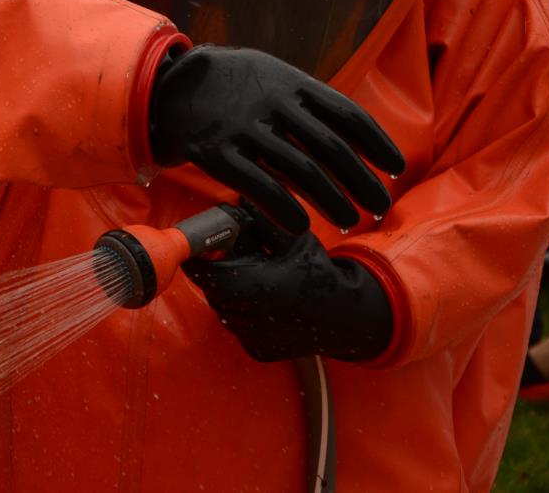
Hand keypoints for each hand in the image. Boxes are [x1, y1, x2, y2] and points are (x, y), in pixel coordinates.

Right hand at [149, 45, 404, 232]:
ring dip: (332, 200)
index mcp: (291, 82)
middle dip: (362, 180)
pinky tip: (302, 226)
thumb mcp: (269, 75)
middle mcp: (271, 103)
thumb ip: (307, 100)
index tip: (395, 168)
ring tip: (348, 219)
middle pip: (331, 148)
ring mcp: (243, 127)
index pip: (347, 114)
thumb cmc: (230, 84)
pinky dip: (286, 209)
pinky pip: (259, 186)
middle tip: (379, 205)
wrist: (168, 85)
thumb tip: (353, 134)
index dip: (377, 143)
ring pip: (301, 171)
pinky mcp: (217, 152)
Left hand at [182, 214, 392, 362]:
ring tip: (258, 278)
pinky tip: (267, 302)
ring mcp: (251, 338)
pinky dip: (244, 312)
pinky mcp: (258, 351)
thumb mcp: (293, 239)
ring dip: (231, 292)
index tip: (209, 243)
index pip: (202, 271)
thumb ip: (262, 219)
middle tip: (236, 256)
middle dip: (219, 270)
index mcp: (252, 287)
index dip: (201, 255)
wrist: (346, 317)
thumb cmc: (318, 272)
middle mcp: (246, 317)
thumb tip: (237, 198)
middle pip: (211, 288)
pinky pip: (238, 326)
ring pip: (222, 308)